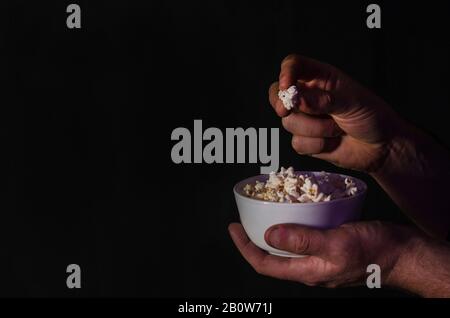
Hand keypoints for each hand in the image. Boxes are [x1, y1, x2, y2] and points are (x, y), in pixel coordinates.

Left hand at [228, 221, 416, 287]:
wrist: (400, 252)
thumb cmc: (373, 250)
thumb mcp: (336, 243)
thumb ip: (303, 240)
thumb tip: (268, 235)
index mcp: (307, 270)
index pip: (264, 263)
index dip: (245, 247)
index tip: (233, 228)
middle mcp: (309, 266)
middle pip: (271, 256)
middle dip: (253, 239)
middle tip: (244, 218)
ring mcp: (318, 257)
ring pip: (286, 246)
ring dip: (271, 230)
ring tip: (262, 212)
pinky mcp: (327, 246)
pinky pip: (301, 237)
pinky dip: (291, 224)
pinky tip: (292, 210)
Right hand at [269, 54, 405, 172]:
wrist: (381, 148)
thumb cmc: (371, 116)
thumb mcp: (351, 102)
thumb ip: (323, 100)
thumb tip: (296, 98)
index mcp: (320, 77)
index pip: (293, 65)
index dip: (286, 73)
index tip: (286, 87)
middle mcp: (308, 96)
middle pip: (278, 94)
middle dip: (281, 103)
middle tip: (286, 110)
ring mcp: (305, 119)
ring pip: (289, 122)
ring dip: (314, 129)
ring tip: (337, 128)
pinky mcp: (306, 140)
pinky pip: (297, 143)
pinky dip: (316, 145)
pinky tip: (333, 142)